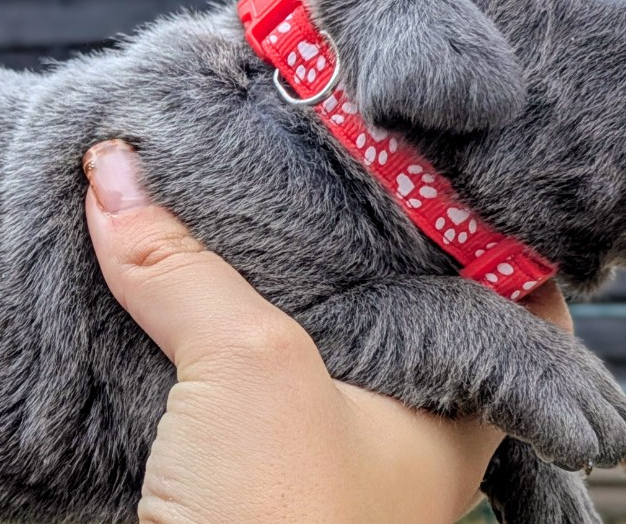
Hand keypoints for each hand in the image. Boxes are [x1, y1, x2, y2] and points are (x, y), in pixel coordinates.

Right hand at [82, 139, 572, 522]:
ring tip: (251, 193)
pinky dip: (221, 333)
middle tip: (327, 150)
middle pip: (401, 307)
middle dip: (359, 234)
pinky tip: (188, 285)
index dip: (485, 218)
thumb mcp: (247, 372)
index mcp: (458, 411)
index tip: (442, 150)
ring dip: (279, 282)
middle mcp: (405, 431)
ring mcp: (327, 455)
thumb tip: (114, 169)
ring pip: (318, 344)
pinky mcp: (252, 474)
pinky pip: (248, 382)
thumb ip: (183, 267)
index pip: (511, 291)